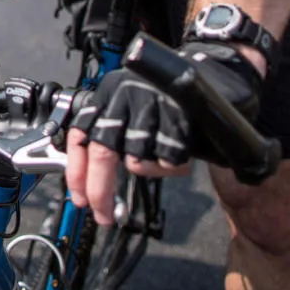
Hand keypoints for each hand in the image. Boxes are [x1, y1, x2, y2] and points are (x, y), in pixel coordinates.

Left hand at [64, 42, 262, 223]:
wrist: (212, 75)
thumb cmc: (168, 101)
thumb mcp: (132, 113)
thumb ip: (113, 140)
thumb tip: (94, 188)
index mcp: (107, 94)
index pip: (80, 135)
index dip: (76, 172)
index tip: (80, 198)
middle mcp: (123, 95)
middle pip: (103, 152)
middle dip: (100, 190)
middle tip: (102, 214)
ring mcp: (151, 103)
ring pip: (137, 159)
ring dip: (151, 167)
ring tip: (164, 154)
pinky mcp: (177, 113)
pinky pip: (167, 158)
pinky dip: (173, 164)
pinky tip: (179, 149)